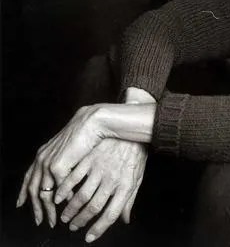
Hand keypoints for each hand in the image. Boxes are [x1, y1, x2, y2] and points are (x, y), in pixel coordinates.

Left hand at [16, 105, 106, 227]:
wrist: (94, 123)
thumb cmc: (87, 134)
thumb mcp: (70, 150)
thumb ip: (64, 163)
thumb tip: (65, 177)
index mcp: (43, 154)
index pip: (29, 177)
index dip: (24, 192)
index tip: (22, 204)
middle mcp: (42, 159)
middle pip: (33, 189)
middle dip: (36, 208)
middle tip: (40, 220)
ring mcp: (48, 163)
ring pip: (43, 193)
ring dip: (48, 209)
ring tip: (54, 220)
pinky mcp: (58, 166)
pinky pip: (58, 188)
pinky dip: (61, 201)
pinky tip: (67, 207)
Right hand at [54, 138, 147, 242]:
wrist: (130, 131)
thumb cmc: (135, 156)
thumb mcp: (137, 178)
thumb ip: (129, 200)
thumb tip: (125, 220)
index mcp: (125, 186)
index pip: (112, 214)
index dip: (99, 229)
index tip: (89, 237)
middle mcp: (112, 179)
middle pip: (93, 207)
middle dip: (80, 220)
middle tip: (72, 226)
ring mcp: (99, 169)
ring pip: (81, 195)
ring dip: (70, 209)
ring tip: (64, 216)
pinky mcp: (89, 159)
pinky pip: (73, 178)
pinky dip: (64, 190)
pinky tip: (59, 197)